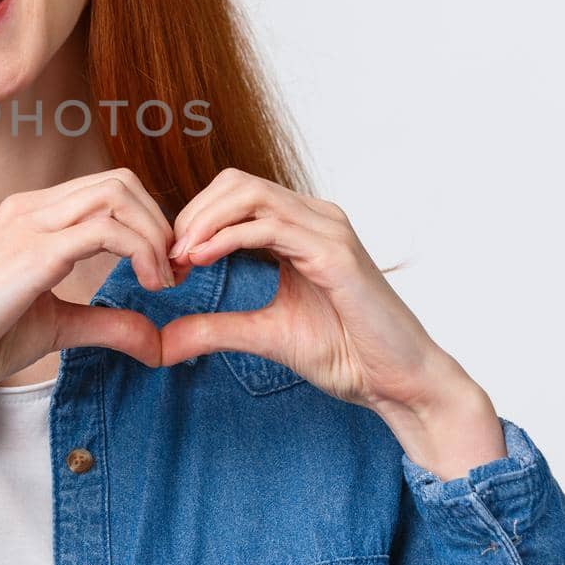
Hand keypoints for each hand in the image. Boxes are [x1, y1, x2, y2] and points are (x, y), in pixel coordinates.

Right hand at [0, 168, 174, 397]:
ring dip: (156, 234)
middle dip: (160, 222)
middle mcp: (29, 207)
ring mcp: (29, 224)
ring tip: (164, 279)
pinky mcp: (34, 252)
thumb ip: (105, 322)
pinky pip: (107, 230)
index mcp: (30, 215)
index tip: (166, 270)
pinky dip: (143, 251)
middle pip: (120, 181)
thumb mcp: (56, 326)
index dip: (148, 223)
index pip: (107, 190)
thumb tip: (155, 340)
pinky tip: (148, 285)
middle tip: (175, 271)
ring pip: (118, 194)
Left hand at [158, 168, 507, 478]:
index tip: (168, 259)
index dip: (194, 218)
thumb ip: (216, 329)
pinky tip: (200, 258)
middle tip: (166, 255)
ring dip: (202, 221)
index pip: (235, 194)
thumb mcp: (265, 336)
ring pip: (248, 194)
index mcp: (302, 228)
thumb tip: (163, 340)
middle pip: (236, 182)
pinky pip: (269, 226)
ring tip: (178, 256)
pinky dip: (226, 237)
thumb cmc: (348, 354)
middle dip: (192, 213)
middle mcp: (316, 217)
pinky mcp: (335, 253)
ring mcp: (328, 229)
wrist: (400, 382)